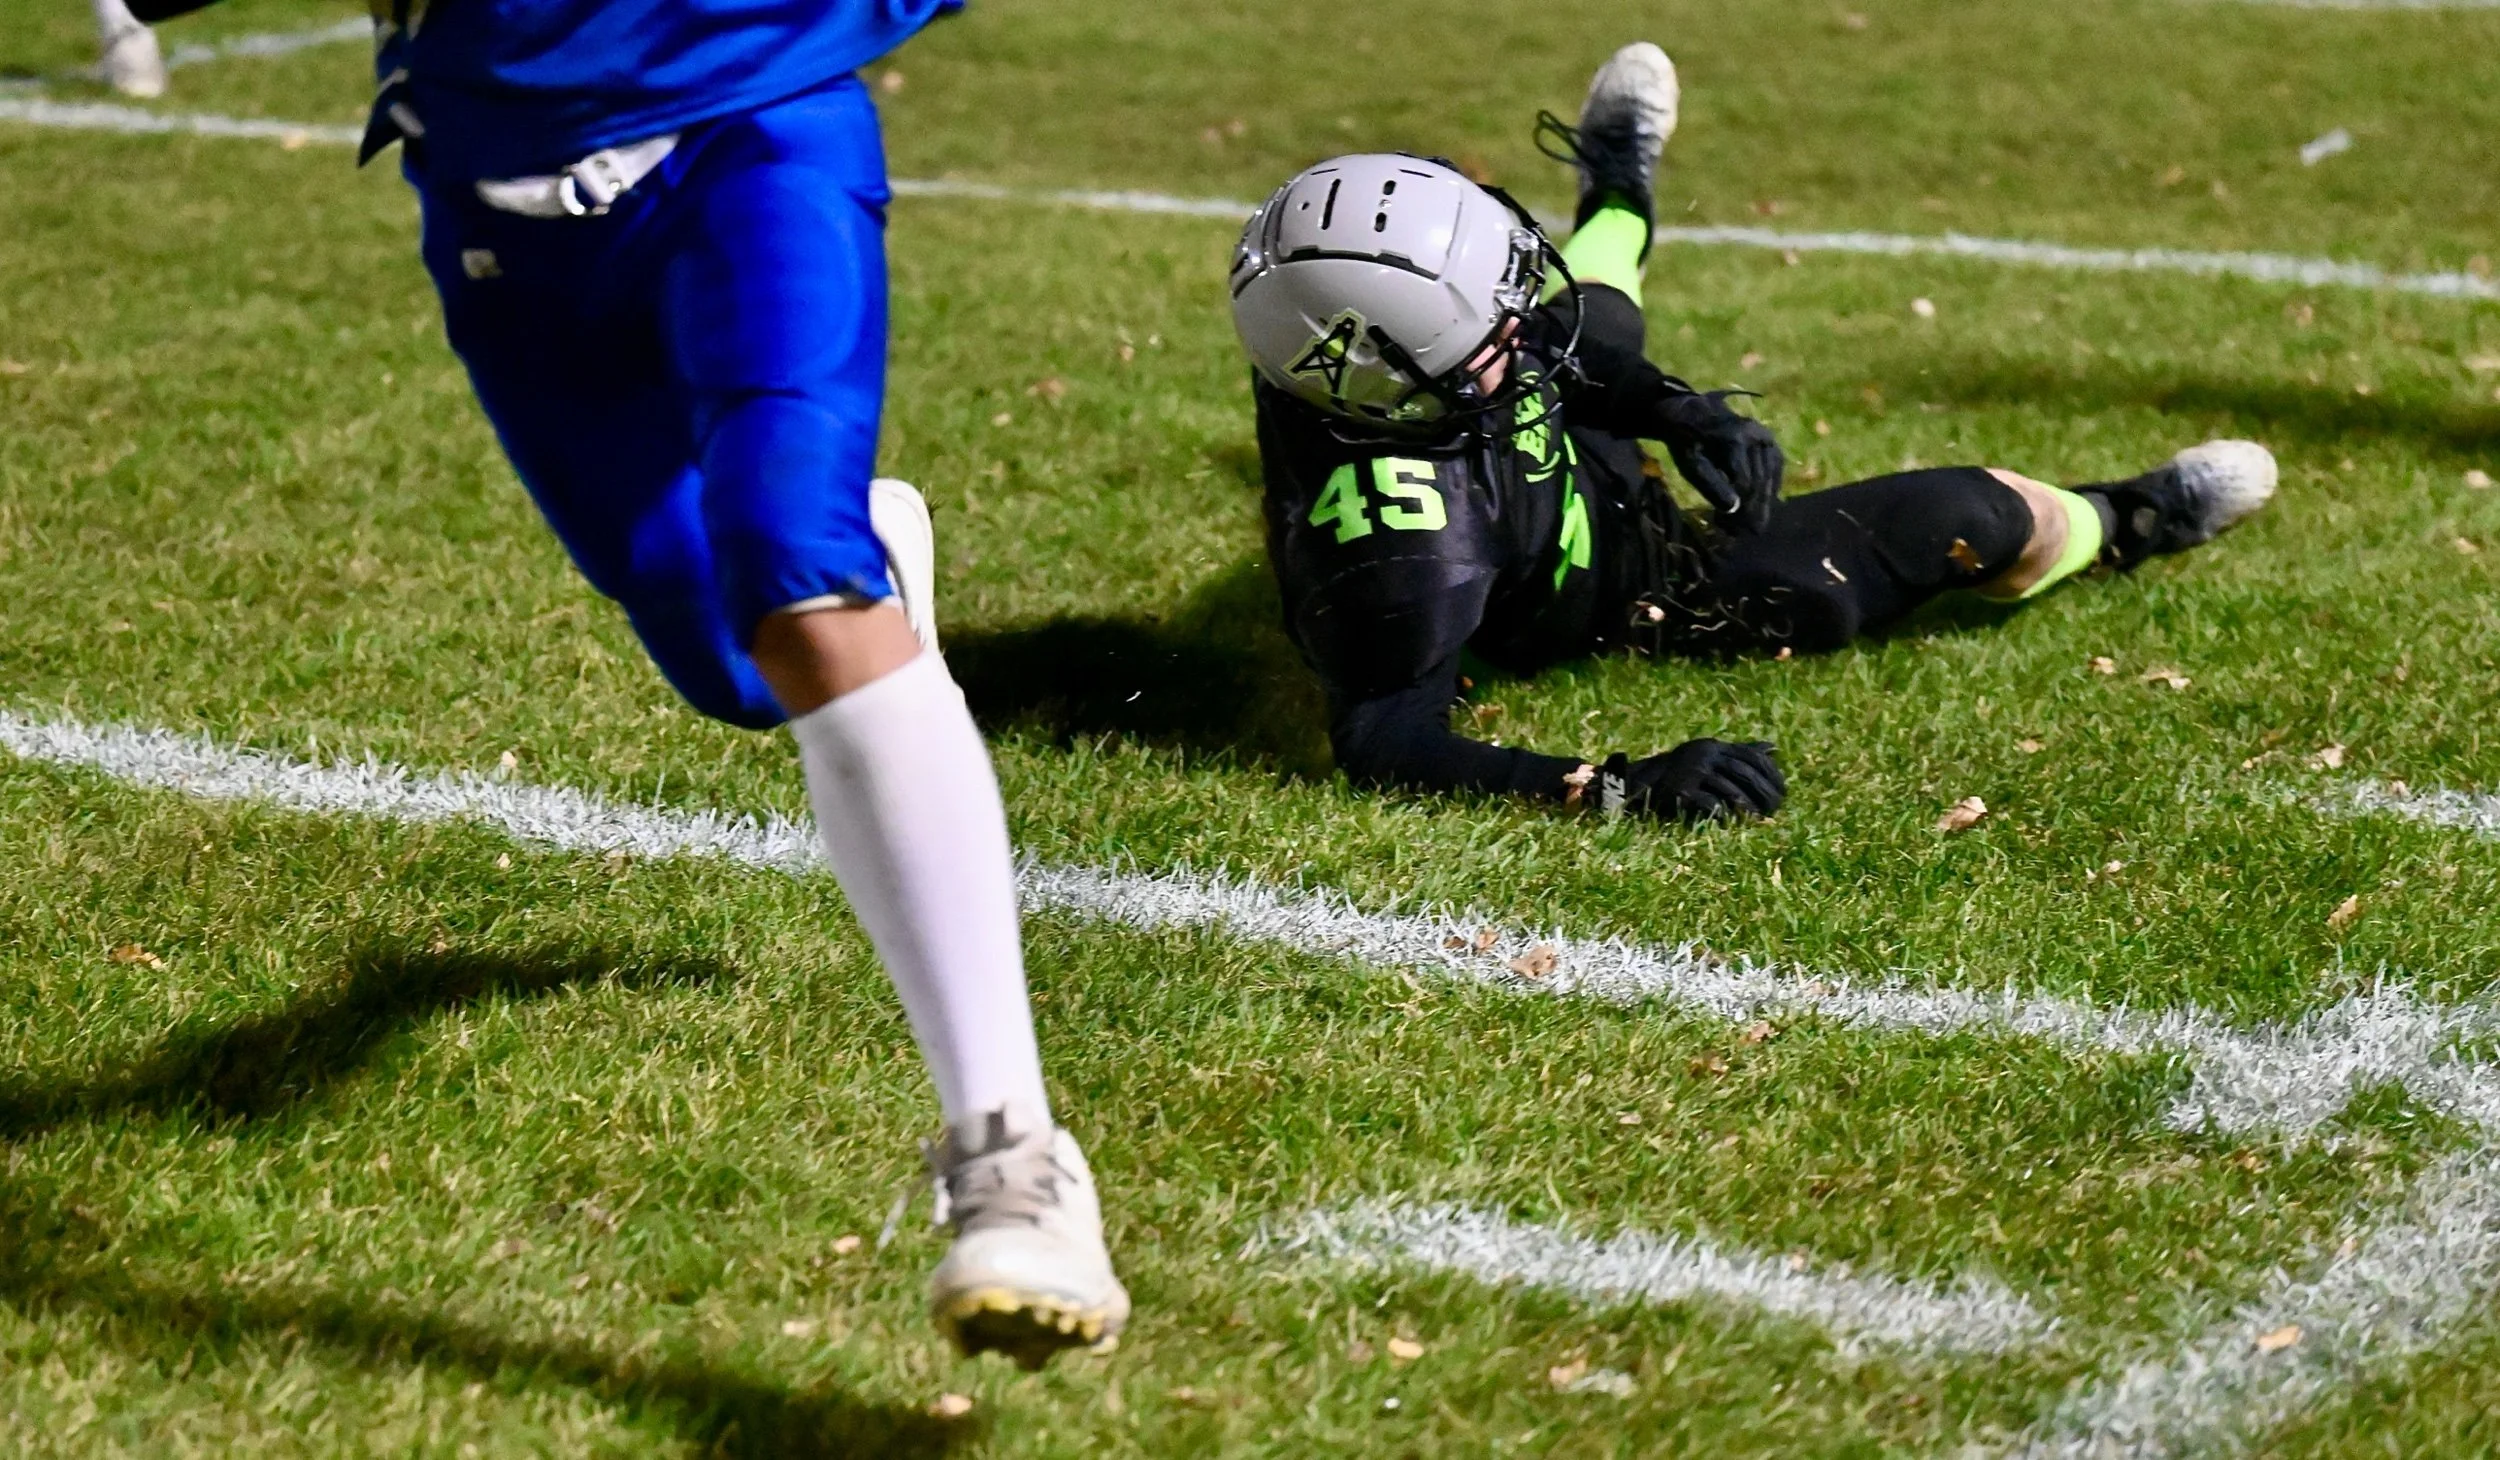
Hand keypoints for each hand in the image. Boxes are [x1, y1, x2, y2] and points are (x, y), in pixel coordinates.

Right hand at [1597, 740, 1784, 822]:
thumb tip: (1773, 748)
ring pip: (1729, 789)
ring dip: (1748, 806)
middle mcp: (1704, 753)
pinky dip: (1724, 814)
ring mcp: (1691, 770)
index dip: (1771, 775)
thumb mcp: (1711, 759)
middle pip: (1744, 772)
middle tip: (1776, 809)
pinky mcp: (1680, 789)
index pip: (1751, 757)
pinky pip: (1709, 803)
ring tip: (1760, 820)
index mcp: (1715, 746)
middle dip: (1764, 792)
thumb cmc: (1684, 774)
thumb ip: (1740, 753)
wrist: (1641, 784)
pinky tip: (1736, 823)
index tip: (1783, 793)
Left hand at [1653, 391, 1784, 534]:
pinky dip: (1770, 490)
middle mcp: (1757, 436)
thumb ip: (1711, 485)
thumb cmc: (1688, 443)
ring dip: (1762, 505)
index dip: (1740, 509)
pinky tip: (1762, 506)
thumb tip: (1733, 509)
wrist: (1695, 415)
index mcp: (1735, 440)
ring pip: (1770, 479)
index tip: (1730, 529)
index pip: (1745, 483)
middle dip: (1753, 511)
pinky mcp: (1770, 443)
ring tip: (1751, 526)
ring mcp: (1767, 438)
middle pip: (1759, 483)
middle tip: (1745, 533)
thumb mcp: (1691, 465)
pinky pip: (1775, 471)